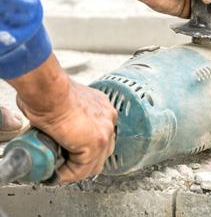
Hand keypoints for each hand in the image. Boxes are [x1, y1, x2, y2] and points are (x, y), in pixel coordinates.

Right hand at [8, 54, 116, 182]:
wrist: (49, 90)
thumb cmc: (48, 91)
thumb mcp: (62, 102)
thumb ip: (62, 114)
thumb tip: (49, 125)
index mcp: (100, 106)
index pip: (99, 134)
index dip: (84, 148)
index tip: (68, 154)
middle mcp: (108, 118)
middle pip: (102, 150)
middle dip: (83, 161)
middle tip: (64, 166)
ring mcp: (105, 131)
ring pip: (94, 163)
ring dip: (75, 171)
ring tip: (58, 172)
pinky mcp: (96, 143)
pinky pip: (82, 169)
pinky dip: (68, 175)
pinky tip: (56, 174)